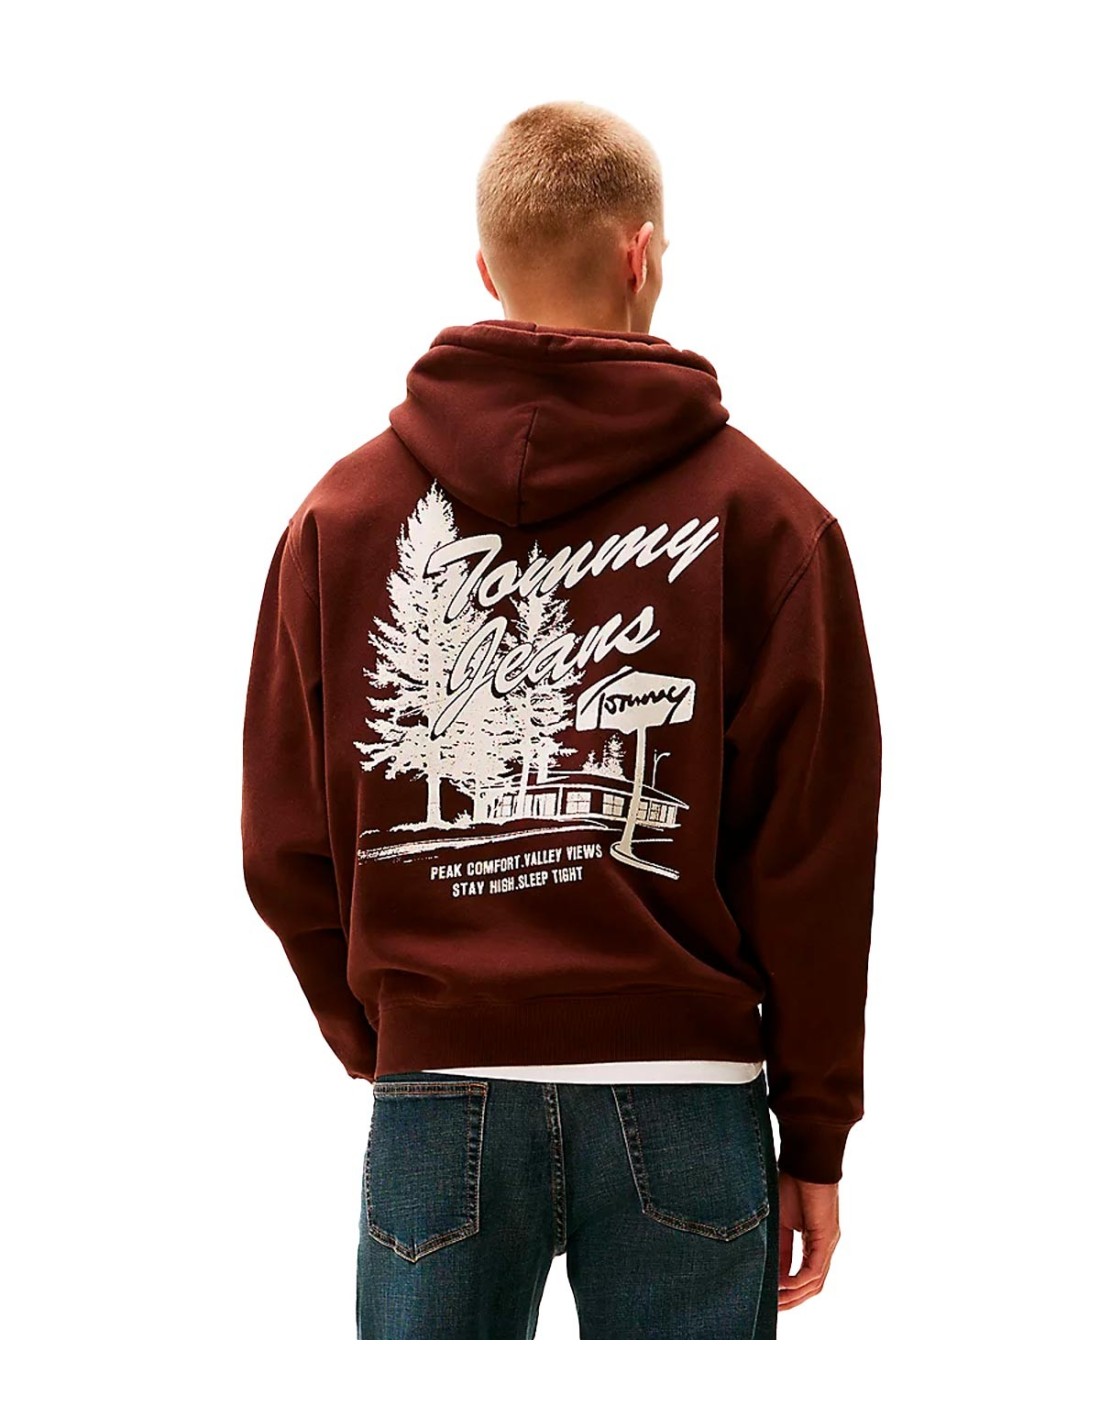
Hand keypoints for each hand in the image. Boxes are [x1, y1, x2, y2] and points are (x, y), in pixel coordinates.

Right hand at [777, 1171, 840, 1310]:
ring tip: (774, 1303)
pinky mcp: (826, 1238)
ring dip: (795, 1297)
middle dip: (791, 1301)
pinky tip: (781, 1285)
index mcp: (813, 1241)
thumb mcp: (779, 1220)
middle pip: (812, 1286)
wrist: (805, 1159)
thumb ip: (778, 1245)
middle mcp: (823, 1246)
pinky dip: (798, 1281)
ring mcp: (827, 1244)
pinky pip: (814, 1270)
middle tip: (771, 1311)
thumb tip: (769, 1271)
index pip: (802, 1275)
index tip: (767, 1299)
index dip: (786, 1290)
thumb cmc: (791, 1182)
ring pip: (814, 1283)